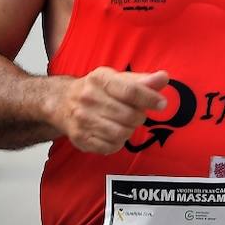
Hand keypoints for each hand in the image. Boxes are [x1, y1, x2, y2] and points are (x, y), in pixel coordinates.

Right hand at [51, 67, 168, 155]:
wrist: (61, 102)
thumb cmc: (96, 90)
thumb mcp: (117, 79)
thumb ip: (142, 81)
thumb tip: (163, 78)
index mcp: (100, 79)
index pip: (130, 90)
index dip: (150, 98)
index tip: (162, 104)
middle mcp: (88, 97)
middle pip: (128, 115)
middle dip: (139, 117)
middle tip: (136, 114)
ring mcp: (82, 119)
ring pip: (121, 133)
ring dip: (129, 130)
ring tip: (125, 124)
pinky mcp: (80, 138)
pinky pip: (110, 146)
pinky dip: (118, 142)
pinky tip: (114, 133)